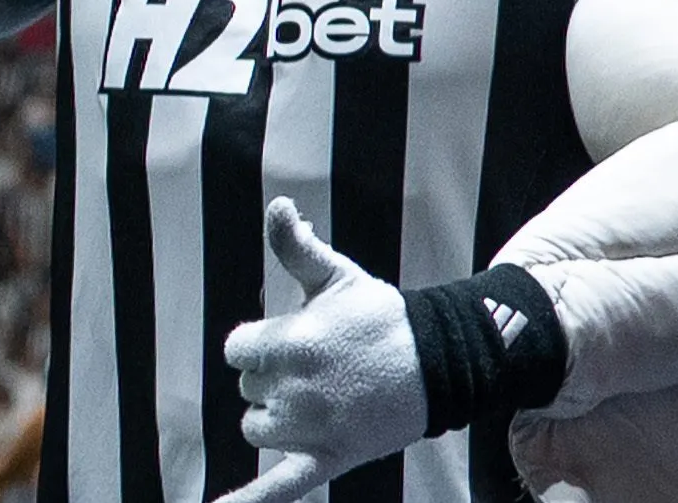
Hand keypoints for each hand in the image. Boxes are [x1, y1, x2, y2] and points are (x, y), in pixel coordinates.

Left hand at [215, 198, 427, 502]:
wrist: (440, 364)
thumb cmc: (381, 318)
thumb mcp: (335, 277)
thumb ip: (295, 246)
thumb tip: (278, 205)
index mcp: (289, 341)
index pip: (237, 350)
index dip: (259, 344)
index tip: (292, 339)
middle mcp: (294, 388)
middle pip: (249, 387)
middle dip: (274, 377)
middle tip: (321, 367)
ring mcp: (311, 428)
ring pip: (257, 428)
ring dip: (274, 417)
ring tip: (316, 399)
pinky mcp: (329, 459)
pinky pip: (281, 486)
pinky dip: (250, 501)